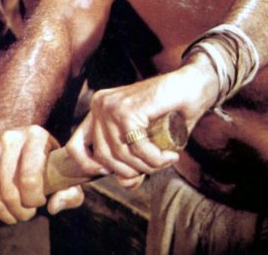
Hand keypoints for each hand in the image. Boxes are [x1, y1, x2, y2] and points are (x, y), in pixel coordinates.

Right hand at [0, 125, 82, 224]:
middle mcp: (10, 137)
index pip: (30, 178)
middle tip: (25, 214)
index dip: (34, 200)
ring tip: (13, 214)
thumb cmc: (41, 161)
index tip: (38, 202)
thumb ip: (70, 192)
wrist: (13, 142)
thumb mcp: (60, 171)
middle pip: (10, 192)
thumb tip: (53, 206)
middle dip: (20, 212)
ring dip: (4, 215)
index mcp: (35, 134)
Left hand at [65, 59, 217, 188]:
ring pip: (121, 155)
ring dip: (147, 166)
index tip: (114, 174)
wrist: (193, 84)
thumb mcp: (146, 141)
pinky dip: (155, 158)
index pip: (75, 146)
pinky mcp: (128, 109)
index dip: (88, 167)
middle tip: (155, 166)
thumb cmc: (171, 111)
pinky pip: (137, 148)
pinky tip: (170, 156)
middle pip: (102, 157)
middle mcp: (100, 105)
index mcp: (98, 109)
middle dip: (130, 171)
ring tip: (166, 159)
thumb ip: (132, 161)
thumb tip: (126, 184)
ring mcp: (112, 106)